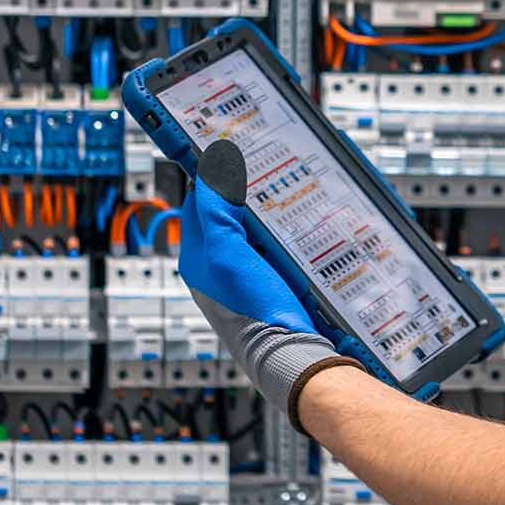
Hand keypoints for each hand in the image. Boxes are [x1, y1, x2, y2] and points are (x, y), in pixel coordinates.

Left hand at [176, 140, 352, 421]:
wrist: (291, 353)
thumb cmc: (254, 309)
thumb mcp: (227, 253)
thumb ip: (214, 213)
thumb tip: (210, 172)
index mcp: (199, 258)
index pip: (200, 203)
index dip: (214, 176)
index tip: (232, 151)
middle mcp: (221, 266)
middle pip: (230, 213)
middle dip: (246, 190)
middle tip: (267, 165)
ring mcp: (250, 275)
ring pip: (257, 228)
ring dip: (271, 210)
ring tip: (289, 187)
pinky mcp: (276, 282)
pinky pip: (279, 246)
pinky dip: (288, 230)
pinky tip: (305, 220)